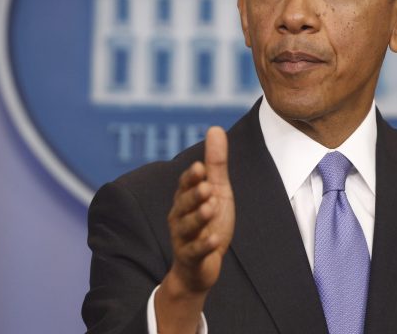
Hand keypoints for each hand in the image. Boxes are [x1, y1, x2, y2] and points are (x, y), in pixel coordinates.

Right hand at [167, 126, 234, 292]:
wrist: (199, 268)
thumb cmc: (208, 222)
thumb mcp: (217, 191)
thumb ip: (215, 163)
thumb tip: (215, 128)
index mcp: (186, 199)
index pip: (185, 185)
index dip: (191, 178)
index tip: (199, 167)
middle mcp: (180, 217)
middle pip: (184, 204)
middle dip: (194, 196)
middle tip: (207, 188)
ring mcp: (183, 238)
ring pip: (188, 227)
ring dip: (198, 218)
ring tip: (210, 209)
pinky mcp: (191, 258)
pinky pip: (195, 252)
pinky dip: (204, 245)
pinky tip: (215, 240)